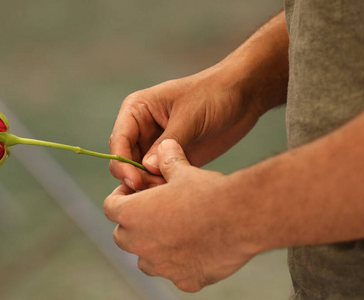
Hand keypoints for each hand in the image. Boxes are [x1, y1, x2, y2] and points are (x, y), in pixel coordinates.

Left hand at [104, 139, 255, 291]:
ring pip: (145, 260)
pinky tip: (197, 248)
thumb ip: (168, 160)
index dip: (121, 196)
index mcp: (134, 215)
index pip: (111, 207)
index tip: (136, 191)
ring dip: (152, 247)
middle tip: (152, 211)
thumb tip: (164, 146)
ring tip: (173, 230)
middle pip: (122, 236)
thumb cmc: (208, 193)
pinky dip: (179, 263)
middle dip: (133, 223)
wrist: (241, 218)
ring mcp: (163, 267)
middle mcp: (142, 245)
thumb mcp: (184, 171)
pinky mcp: (186, 281)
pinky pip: (174, 274)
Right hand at [109, 66, 260, 189]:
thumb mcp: (189, 116)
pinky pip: (160, 178)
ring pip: (142, 173)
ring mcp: (158, 146)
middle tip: (156, 189)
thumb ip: (168, 142)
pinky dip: (164, 187)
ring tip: (170, 190)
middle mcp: (143, 129)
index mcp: (137, 111)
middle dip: (137, 178)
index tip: (135, 181)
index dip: (122, 163)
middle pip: (126, 161)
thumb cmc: (213, 94)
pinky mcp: (174, 159)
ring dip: (151, 184)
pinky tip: (176, 191)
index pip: (119, 141)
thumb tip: (146, 168)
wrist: (243, 96)